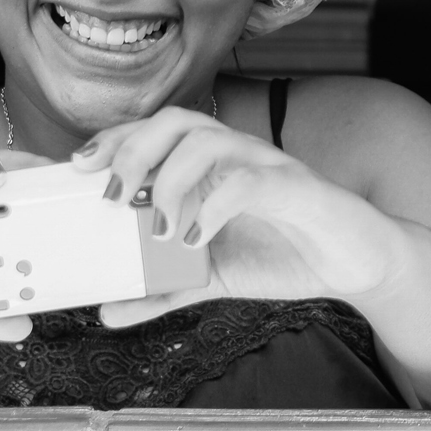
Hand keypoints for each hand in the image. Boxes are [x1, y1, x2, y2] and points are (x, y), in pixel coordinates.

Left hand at [67, 107, 407, 325]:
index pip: (153, 132)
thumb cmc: (284, 252)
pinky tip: (198, 239)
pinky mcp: (295, 187)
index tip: (74, 167)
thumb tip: (108, 310)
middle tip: (112, 198)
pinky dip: (216, 206)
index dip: (111, 140)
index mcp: (211, 164)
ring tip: (159, 228)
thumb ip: (163, 288)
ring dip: (171, 180)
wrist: (357, 261)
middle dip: (132, 150)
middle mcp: (234, 153)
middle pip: (173, 120)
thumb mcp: (213, 277)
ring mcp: (265, 164)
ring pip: (207, 139)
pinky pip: (250, 180)